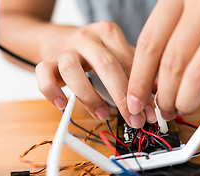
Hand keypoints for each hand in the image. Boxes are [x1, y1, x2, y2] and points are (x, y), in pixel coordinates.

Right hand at [36, 21, 155, 126]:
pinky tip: (63, 105)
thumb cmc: (92, 53)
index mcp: (108, 33)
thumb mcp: (116, 56)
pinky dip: (52, 91)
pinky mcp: (46, 60)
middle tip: (133, 119)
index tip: (148, 112)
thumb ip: (134, 72)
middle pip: (106, 65)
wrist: (57, 39)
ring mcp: (65, 48)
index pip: (129, 62)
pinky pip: (42, 74)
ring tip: (101, 115)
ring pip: (72, 70)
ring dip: (90, 97)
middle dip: (122, 97)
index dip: (140, 90)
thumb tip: (157, 94)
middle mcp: (86, 37)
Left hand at [127, 0, 199, 119]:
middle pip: (172, 61)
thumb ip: (177, 43)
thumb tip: (154, 83)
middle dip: (164, 94)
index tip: (133, 101)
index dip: (139, 78)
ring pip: (198, 69)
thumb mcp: (197, 16)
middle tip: (164, 108)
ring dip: (187, 98)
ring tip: (185, 107)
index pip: (149, 44)